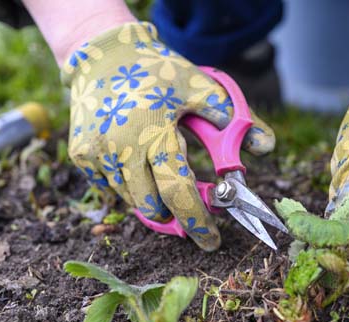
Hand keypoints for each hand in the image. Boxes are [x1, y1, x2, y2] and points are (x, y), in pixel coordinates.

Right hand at [62, 22, 274, 250]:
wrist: (101, 53)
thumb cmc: (157, 70)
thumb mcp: (200, 86)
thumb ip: (235, 119)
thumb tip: (267, 147)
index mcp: (153, 133)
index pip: (178, 192)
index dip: (197, 221)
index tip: (211, 241)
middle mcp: (120, 148)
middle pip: (152, 208)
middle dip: (175, 216)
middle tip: (191, 209)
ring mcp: (96, 154)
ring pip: (131, 201)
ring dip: (153, 200)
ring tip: (164, 176)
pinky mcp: (81, 156)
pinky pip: (111, 188)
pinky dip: (130, 187)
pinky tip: (138, 163)